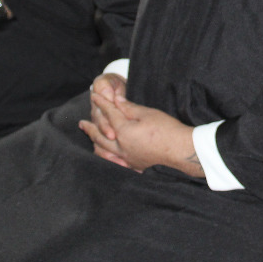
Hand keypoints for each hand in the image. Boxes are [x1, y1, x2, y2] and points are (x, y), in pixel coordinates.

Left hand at [79, 75, 200, 174]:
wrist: (180, 150)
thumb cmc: (166, 129)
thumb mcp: (148, 113)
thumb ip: (129, 107)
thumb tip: (116, 99)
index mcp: (124, 131)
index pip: (109, 114)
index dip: (101, 103)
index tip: (94, 96)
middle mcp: (121, 147)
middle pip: (100, 135)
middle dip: (90, 127)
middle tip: (81, 122)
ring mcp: (126, 158)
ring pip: (103, 151)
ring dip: (95, 143)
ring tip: (91, 138)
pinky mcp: (133, 165)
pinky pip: (112, 161)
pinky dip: (105, 156)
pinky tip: (105, 154)